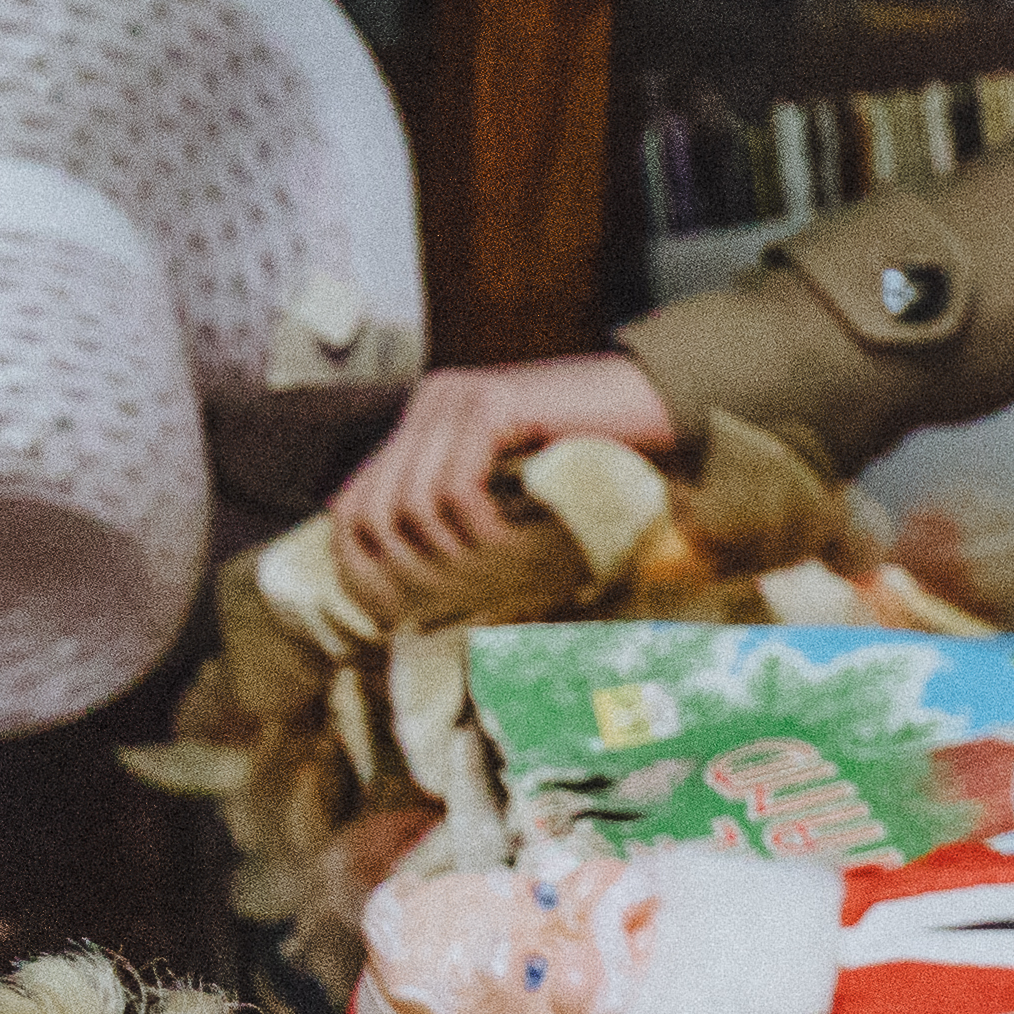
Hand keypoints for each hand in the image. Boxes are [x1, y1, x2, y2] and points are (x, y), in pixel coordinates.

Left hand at [325, 352, 677, 579]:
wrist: (663, 406)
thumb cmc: (597, 458)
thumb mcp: (511, 491)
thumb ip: (463, 514)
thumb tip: (402, 588)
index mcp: (427, 420)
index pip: (350, 505)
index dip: (363, 569)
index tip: (398, 616)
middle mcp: (431, 402)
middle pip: (370, 511)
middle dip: (409, 573)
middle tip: (459, 602)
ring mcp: (458, 397)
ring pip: (410, 506)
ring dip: (455, 557)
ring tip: (503, 574)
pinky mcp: (491, 404)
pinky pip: (456, 490)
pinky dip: (482, 532)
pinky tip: (517, 544)